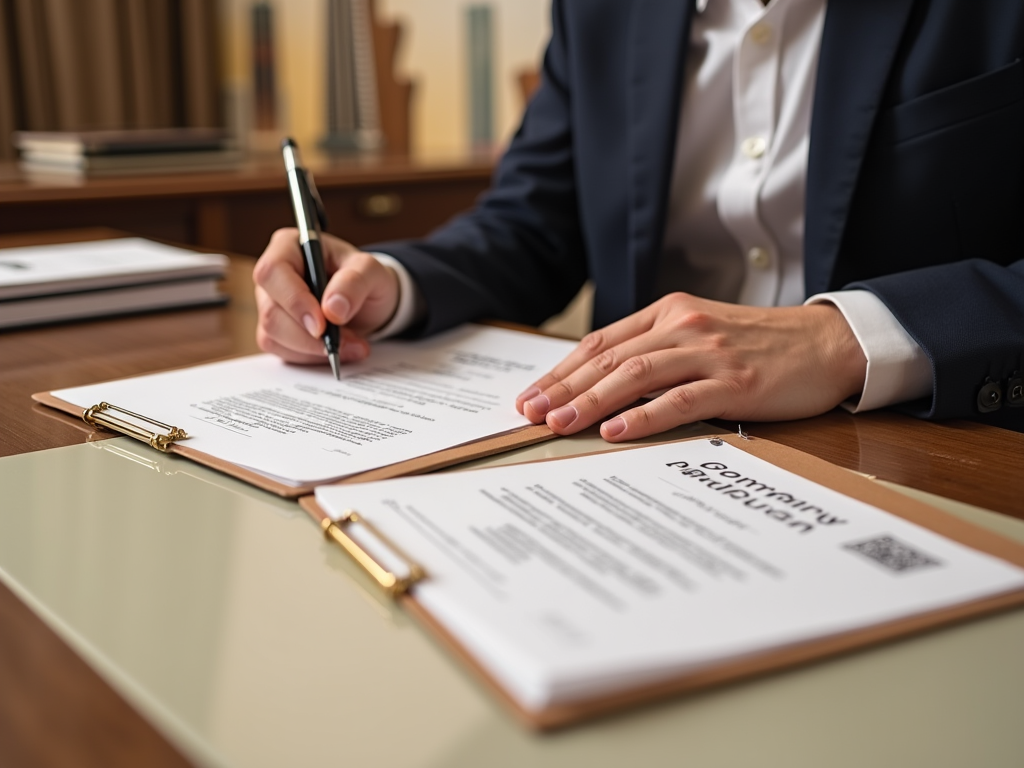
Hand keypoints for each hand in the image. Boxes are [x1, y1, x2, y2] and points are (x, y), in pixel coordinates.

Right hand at [253, 228, 399, 363]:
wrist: (368, 303)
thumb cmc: (365, 279)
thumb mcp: (372, 272)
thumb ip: (355, 282)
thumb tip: (332, 309)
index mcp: (288, 247)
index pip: (273, 272)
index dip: (294, 301)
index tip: (322, 325)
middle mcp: (273, 276)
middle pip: (271, 311)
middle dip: (309, 335)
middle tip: (348, 341)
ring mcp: (270, 305)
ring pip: (273, 335)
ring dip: (314, 349)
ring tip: (352, 345)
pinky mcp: (275, 331)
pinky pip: (283, 351)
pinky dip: (312, 357)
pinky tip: (337, 350)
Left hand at [515, 293, 866, 440]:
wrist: (828, 343)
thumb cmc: (760, 344)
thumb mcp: (701, 333)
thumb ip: (657, 350)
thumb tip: (602, 386)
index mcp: (669, 312)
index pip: (601, 343)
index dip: (562, 370)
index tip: (531, 395)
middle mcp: (684, 326)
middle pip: (609, 359)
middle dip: (564, 388)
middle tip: (530, 414)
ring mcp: (710, 352)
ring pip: (636, 376)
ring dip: (592, 402)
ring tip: (559, 425)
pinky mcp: (735, 381)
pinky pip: (680, 400)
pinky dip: (644, 416)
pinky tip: (615, 431)